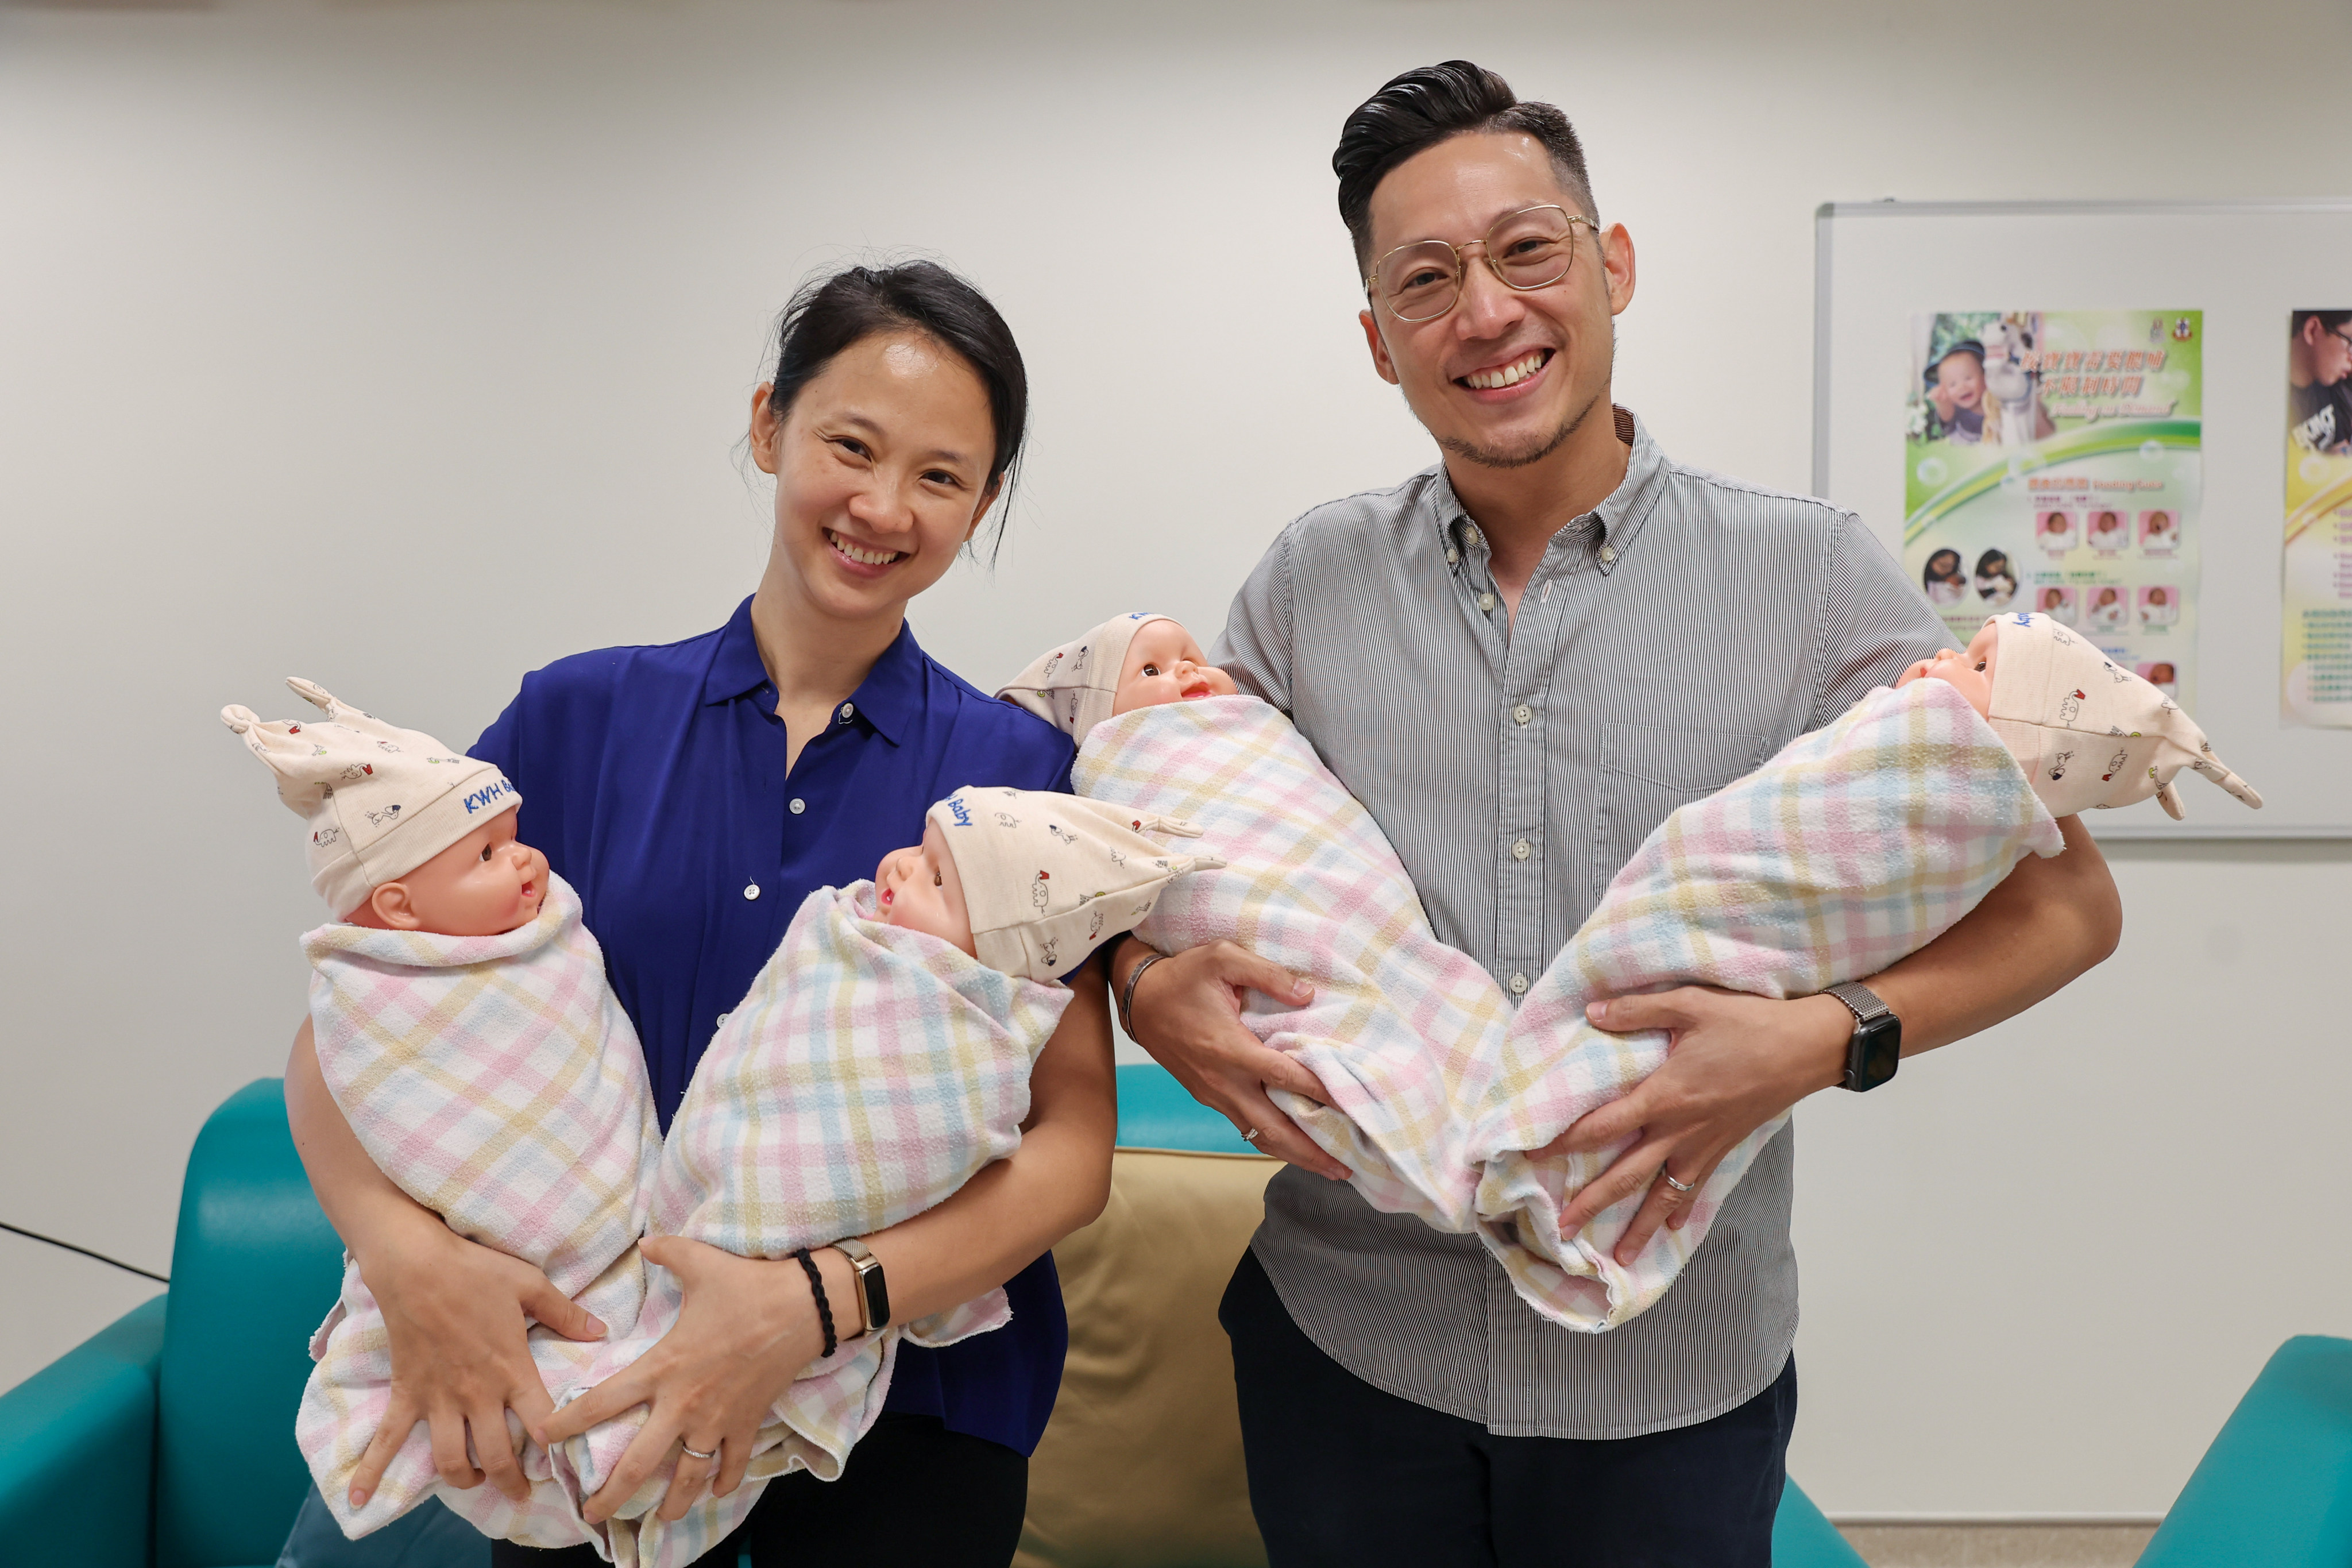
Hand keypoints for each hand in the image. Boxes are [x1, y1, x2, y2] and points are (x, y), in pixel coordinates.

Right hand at [348, 1217, 606, 1509]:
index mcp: (511, 1370)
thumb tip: (601, 1330)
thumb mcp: (531, 1285)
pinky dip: (371, 1471)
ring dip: (464, 1479)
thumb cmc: (475, 1271)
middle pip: (496, 1456)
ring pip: (450, 1459)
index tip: (564, 1460)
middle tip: (520, 1495)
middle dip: (511, 1482)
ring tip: (475, 1483)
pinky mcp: (407, 1394)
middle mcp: (476, 1394)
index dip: (555, 1446)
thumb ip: (565, 1313)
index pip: (541, 1422)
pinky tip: (358, 1499)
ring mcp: (438, 1399)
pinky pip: (387, 1439)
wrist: (416, 1265)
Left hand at [533, 1235, 845, 1523]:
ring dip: (672, 1502)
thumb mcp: (701, 1262)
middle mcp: (684, 1403)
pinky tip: (715, 1491)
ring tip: (659, 1518)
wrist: (805, 1307)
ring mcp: (717, 1419)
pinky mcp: (748, 1422)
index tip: (543, 1437)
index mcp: (662, 1367)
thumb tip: (645, 1241)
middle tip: (590, 1514)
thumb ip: (667, 1253)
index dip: (567, 1423)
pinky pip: (733, 1463)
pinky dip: (724, 1481)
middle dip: (611, 1495)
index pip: (602, 1402)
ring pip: (687, 1475)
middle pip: (638, 1463)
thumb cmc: (748, 1286)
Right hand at [1120, 939, 1347, 1179]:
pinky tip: (1293, 1146)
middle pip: (1273, 1129)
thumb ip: (1268, 974)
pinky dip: (1271, 1141)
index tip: (1350, 1104)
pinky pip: (1244, 1127)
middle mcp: (1223, 1081)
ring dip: (1293, 1155)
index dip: (1318, 1091)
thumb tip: (1306, 993)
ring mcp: (1214, 1094)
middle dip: (1310, 1152)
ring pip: (1258, 1136)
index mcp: (1230, 1049)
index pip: (1283, 1077)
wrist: (1137, 999)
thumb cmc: (1181, 976)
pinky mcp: (1208, 1097)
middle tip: (1345, 1168)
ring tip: (1328, 1168)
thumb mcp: (1222, 958)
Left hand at [1541, 988, 1849, 1263]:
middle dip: (1592, 1203)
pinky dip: (1682, 1209)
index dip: (1566, 1141)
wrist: (1809, 1047)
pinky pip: (1696, 1186)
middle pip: (1626, 1175)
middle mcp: (1680, 1129)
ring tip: (1618, 1257)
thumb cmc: (1751, 1024)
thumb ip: (1638, 1009)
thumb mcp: (1692, 1004)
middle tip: (1562, 1229)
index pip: (1603, 1125)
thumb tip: (1593, 1011)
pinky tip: (1673, 1228)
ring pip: (1663, 1194)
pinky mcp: (1725, 1146)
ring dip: (1639, 1227)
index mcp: (1665, 1095)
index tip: (1534, 1157)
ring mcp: (1704, 1144)